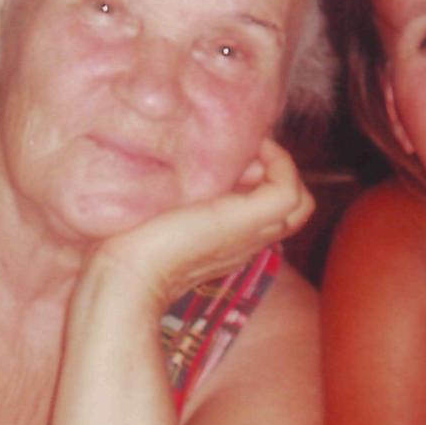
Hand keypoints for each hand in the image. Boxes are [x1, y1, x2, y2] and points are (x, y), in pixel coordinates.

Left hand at [83, 139, 314, 310]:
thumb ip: (179, 200)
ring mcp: (251, 235)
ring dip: (280, 166)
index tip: (232, 158)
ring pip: (299, 201)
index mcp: (227, 244)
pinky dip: (280, 164)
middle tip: (242, 152)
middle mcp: (246, 242)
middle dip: (273, 170)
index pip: (268, 213)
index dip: (259, 179)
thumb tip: (190, 166)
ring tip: (249, 150)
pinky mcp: (248, 223)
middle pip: (292, 208)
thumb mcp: (160, 216)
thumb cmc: (127, 247)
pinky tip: (252, 150)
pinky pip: (288, 192)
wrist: (126, 274)